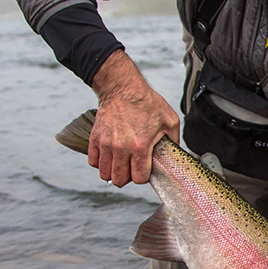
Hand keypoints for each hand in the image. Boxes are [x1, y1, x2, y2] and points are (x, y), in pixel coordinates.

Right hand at [88, 50, 179, 186]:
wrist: (123, 88)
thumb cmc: (146, 102)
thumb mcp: (169, 120)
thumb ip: (174, 140)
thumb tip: (174, 153)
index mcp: (140, 145)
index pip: (139, 178)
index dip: (143, 177)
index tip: (145, 170)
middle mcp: (121, 147)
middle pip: (119, 180)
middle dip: (127, 178)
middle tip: (132, 169)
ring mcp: (106, 144)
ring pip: (104, 173)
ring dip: (113, 172)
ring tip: (121, 164)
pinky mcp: (95, 138)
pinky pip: (93, 161)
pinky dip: (100, 162)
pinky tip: (110, 156)